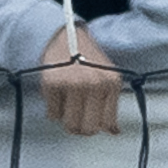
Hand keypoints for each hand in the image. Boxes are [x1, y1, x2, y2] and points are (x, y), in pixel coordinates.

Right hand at [41, 20, 124, 136]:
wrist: (64, 35)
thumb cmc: (86, 58)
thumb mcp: (106, 77)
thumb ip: (110, 104)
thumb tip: (114, 131)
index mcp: (110, 84)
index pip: (106, 123)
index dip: (97, 126)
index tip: (90, 122)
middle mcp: (94, 84)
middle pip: (88, 128)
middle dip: (81, 128)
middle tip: (75, 119)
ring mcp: (73, 84)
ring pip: (70, 124)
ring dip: (66, 120)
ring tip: (66, 106)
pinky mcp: (53, 84)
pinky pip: (53, 114)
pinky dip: (53, 110)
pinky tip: (57, 97)